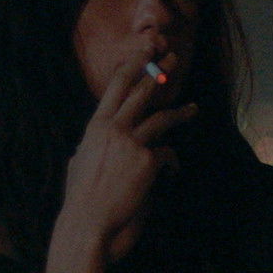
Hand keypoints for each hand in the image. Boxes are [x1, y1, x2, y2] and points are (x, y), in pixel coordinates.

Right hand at [61, 48, 197, 261]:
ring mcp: (131, 143)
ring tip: (193, 109)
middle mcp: (113, 129)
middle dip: (159, 72)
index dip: (132, 65)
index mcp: (95, 127)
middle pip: (141, 91)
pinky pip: (167, 154)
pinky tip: (172, 172)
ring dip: (180, 112)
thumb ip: (91, 146)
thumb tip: (94, 142)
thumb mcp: (79, 163)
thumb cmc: (81, 198)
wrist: (87, 222)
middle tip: (173, 58)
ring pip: (162, 118)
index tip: (144, 50)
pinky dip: (171, 162)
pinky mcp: (147, 161)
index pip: (114, 86)